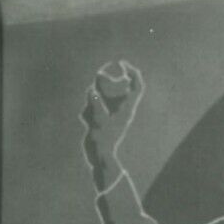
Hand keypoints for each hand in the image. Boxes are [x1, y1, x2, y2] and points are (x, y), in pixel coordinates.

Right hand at [81, 60, 144, 182]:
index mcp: (126, 109)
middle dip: (107, 82)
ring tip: (92, 110)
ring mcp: (110, 115)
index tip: (121, 64)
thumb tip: (92, 92)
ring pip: (103, 96)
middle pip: (118, 87)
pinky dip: (89, 111)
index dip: (132, 73)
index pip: (136, 86)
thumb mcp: (99, 123)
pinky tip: (88, 123)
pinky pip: (94, 108)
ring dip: (95, 98)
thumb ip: (96, 106)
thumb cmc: (103, 143)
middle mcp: (120, 110)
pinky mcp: (102, 120)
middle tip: (99, 79)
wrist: (99, 159)